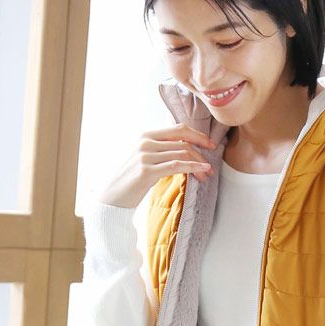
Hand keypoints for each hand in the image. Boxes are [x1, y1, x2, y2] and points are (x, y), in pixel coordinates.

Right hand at [97, 122, 216, 208]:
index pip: (178, 129)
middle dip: (201, 154)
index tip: (210, 145)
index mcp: (146, 135)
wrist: (114, 196)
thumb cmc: (133, 179)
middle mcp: (145, 142)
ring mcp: (145, 155)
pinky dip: (193, 167)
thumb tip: (186, 148)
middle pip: (183, 142)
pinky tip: (203, 170)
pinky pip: (177, 166)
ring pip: (182, 154)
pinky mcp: (147, 170)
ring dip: (199, 164)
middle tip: (210, 167)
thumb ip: (162, 150)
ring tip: (207, 175)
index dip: (197, 135)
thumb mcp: (146, 159)